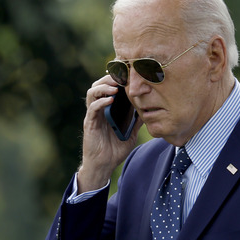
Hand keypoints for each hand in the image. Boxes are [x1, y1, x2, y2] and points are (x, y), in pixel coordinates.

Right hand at [77, 76, 143, 192]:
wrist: (104, 165)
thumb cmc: (115, 149)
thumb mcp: (131, 133)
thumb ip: (137, 121)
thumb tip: (150, 109)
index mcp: (107, 109)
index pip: (108, 88)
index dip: (115, 79)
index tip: (127, 74)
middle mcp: (98, 110)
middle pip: (98, 86)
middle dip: (108, 78)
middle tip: (121, 76)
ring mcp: (93, 116)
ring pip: (92, 93)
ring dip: (103, 87)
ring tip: (115, 87)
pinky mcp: (89, 124)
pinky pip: (92, 108)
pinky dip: (100, 102)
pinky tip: (110, 100)